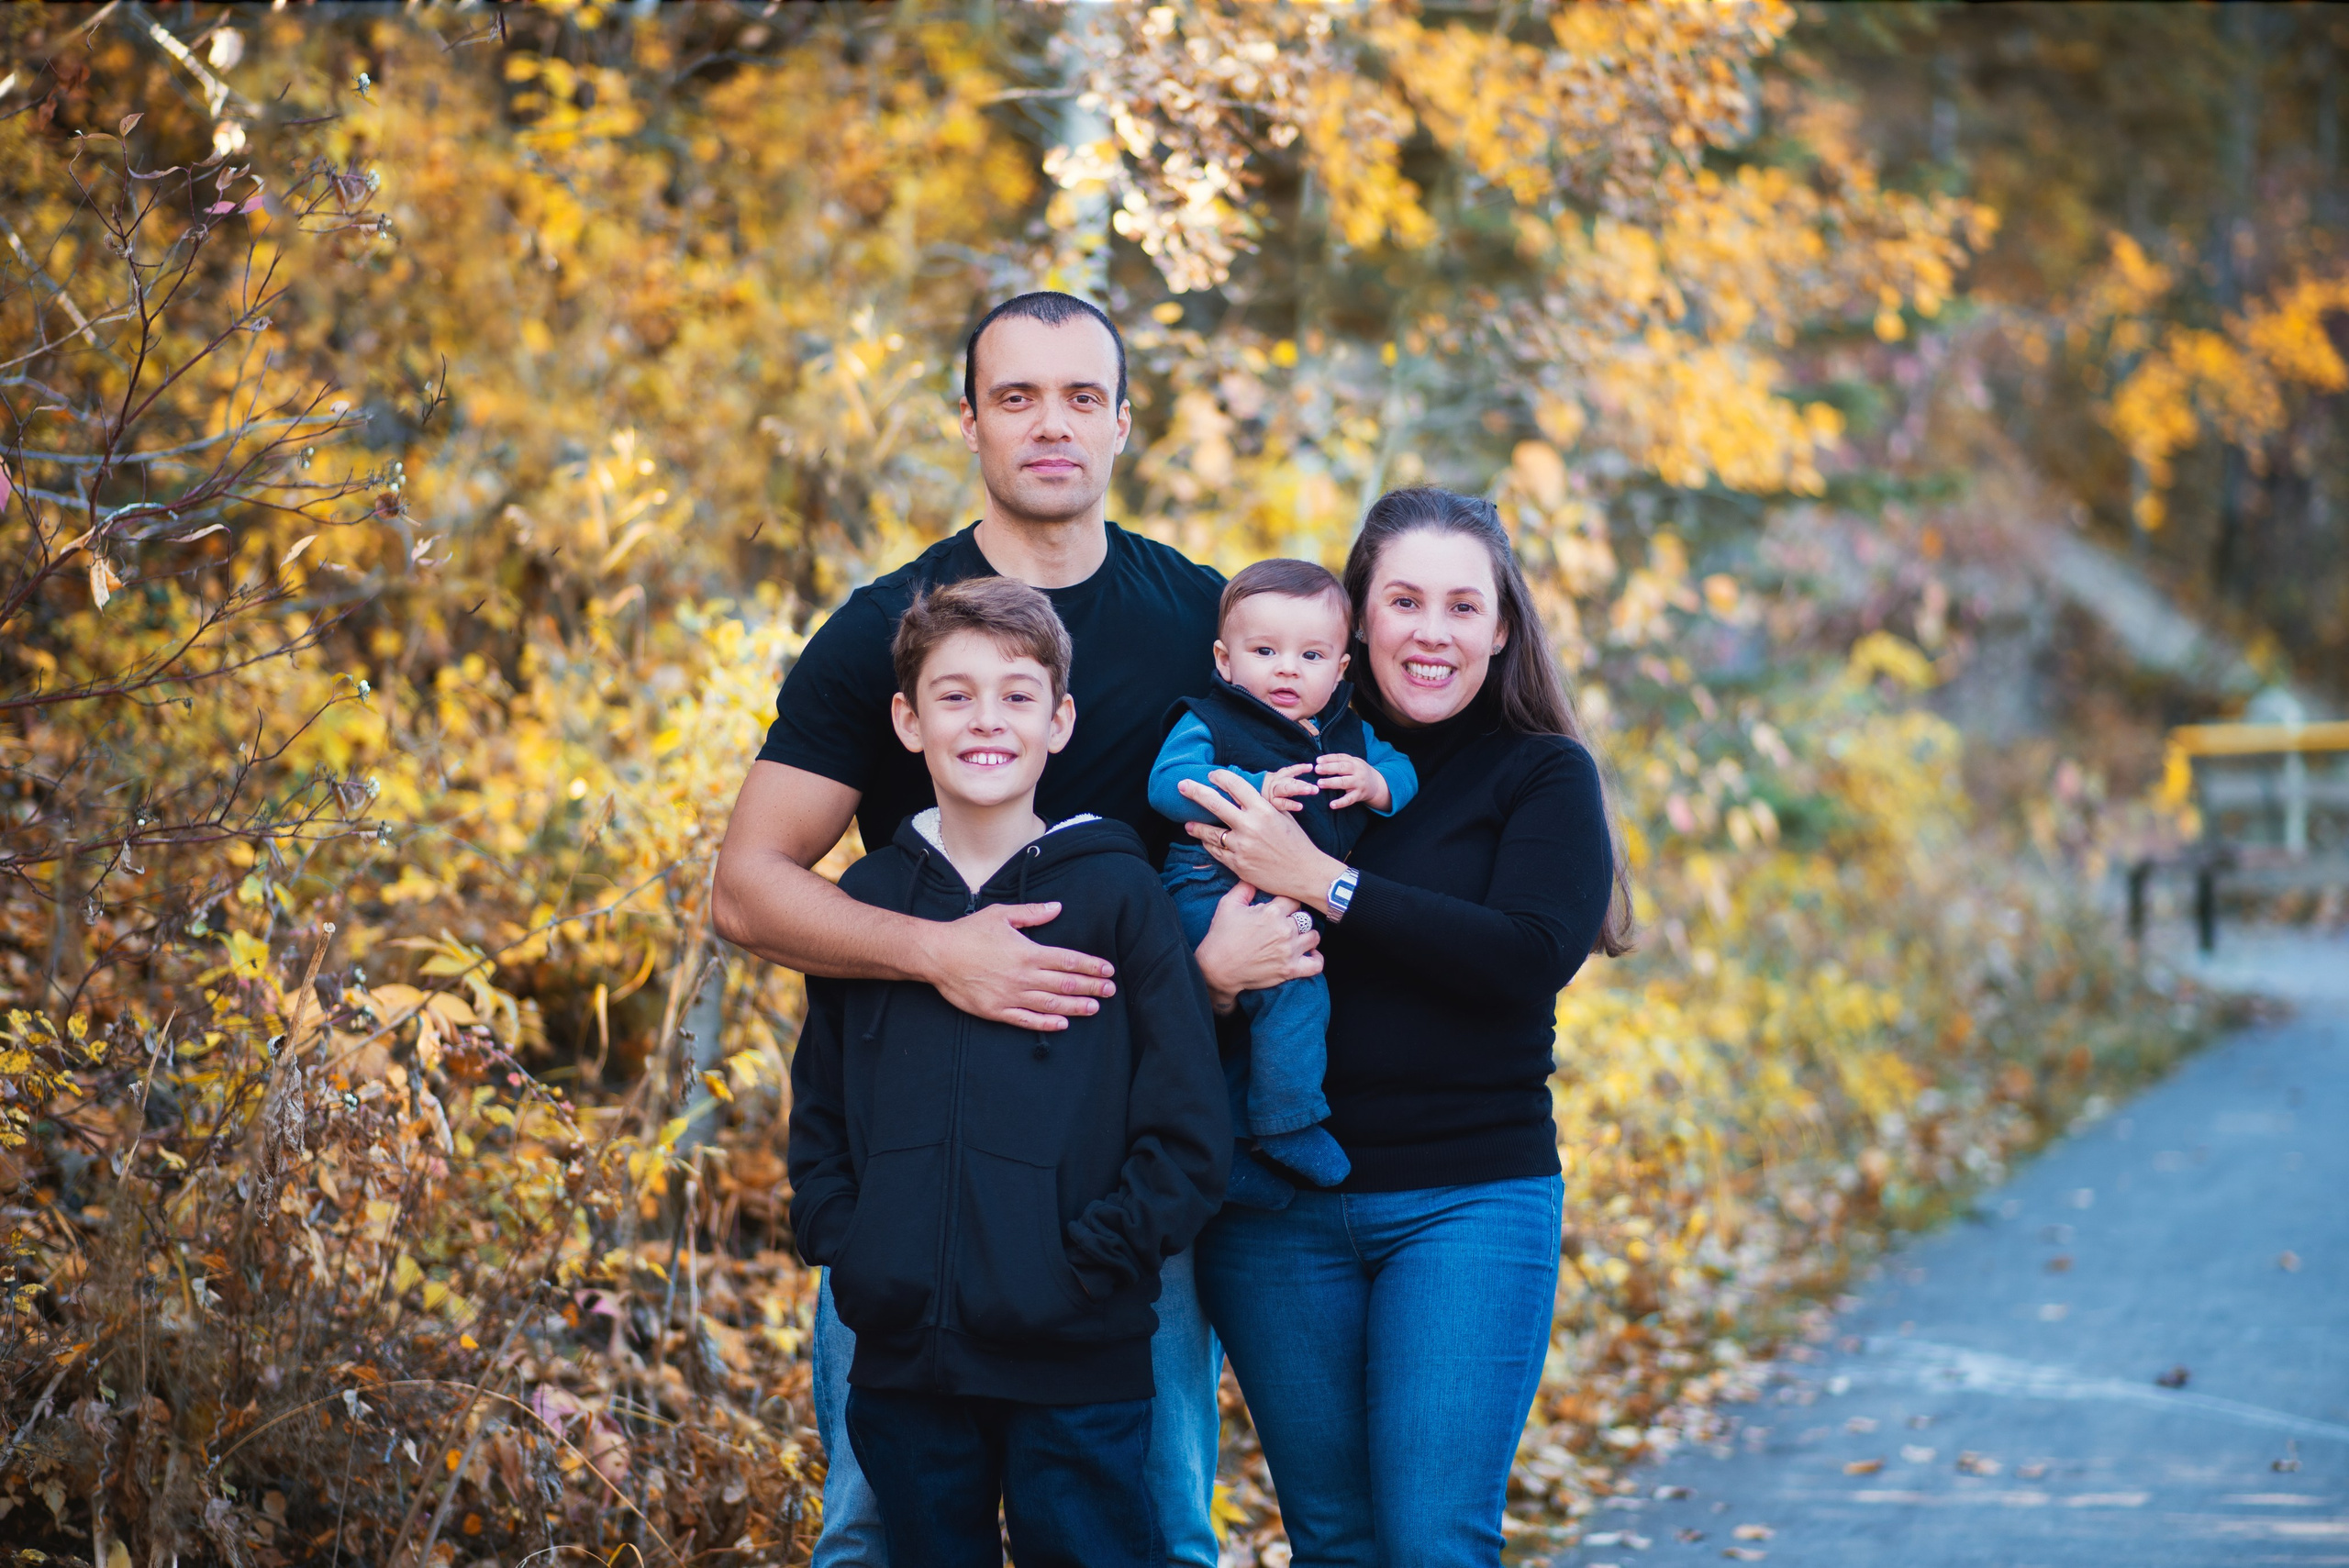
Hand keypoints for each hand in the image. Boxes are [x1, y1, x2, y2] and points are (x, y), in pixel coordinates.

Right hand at [917, 903, 1115, 1030]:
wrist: (937, 955)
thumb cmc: (968, 932)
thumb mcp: (1001, 915)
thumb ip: (1032, 913)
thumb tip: (1058, 908)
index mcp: (1027, 952)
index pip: (1067, 960)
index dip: (1090, 966)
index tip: (1107, 969)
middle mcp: (1023, 976)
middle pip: (1065, 984)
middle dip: (1091, 987)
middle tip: (1111, 990)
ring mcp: (1010, 996)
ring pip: (1051, 1005)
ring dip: (1075, 1007)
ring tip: (1094, 1007)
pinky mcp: (996, 1011)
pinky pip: (1026, 1020)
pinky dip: (1046, 1024)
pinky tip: (1062, 1024)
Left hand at [1180, 769, 1350, 912]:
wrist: (1305, 873)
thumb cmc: (1297, 843)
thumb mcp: (1283, 816)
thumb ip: (1263, 804)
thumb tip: (1246, 792)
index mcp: (1262, 810)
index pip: (1234, 785)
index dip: (1219, 777)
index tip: (1212, 775)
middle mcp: (1249, 826)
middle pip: (1213, 803)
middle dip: (1194, 791)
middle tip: (1181, 786)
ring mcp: (1241, 847)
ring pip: (1209, 832)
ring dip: (1196, 827)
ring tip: (1189, 825)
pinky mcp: (1237, 865)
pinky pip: (1216, 851)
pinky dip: (1209, 845)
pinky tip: (1206, 842)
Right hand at [1191, 878, 1320, 1013]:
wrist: (1217, 968)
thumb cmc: (1221, 936)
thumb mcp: (1228, 904)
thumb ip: (1245, 887)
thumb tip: (1255, 877)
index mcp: (1272, 912)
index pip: (1294, 899)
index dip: (1288, 903)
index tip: (1282, 907)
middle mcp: (1284, 930)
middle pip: (1305, 917)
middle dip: (1296, 918)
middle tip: (1286, 923)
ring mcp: (1289, 951)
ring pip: (1314, 937)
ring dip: (1307, 935)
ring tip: (1298, 936)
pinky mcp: (1290, 969)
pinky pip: (1315, 964)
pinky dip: (1316, 959)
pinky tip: (1310, 953)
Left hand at [1315, 753, 1388, 811]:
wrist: (1376, 785)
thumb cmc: (1358, 773)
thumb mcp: (1354, 763)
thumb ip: (1340, 762)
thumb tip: (1320, 762)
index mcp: (1354, 762)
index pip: (1340, 758)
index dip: (1329, 758)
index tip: (1317, 760)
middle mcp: (1357, 772)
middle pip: (1342, 768)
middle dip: (1329, 768)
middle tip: (1317, 770)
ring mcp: (1359, 784)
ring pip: (1344, 783)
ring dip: (1331, 783)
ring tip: (1320, 783)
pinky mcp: (1359, 795)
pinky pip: (1349, 800)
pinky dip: (1340, 802)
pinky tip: (1332, 804)